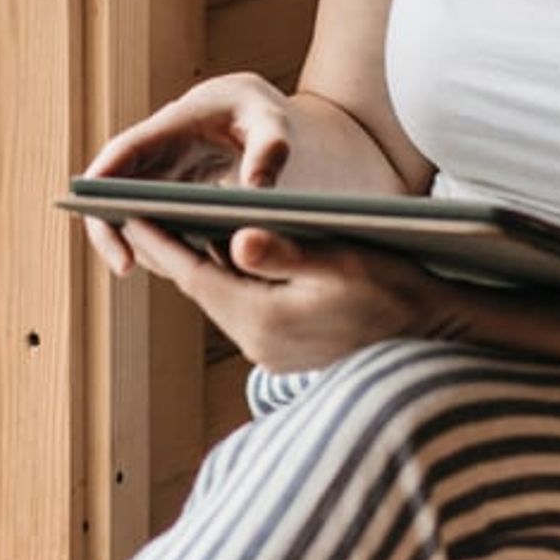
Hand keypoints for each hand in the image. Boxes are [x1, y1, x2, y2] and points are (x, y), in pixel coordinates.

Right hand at [82, 72, 294, 275]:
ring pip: (128, 218)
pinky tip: (194, 271)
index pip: (121, 153)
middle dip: (109, 229)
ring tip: (177, 273)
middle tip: (125, 267)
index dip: (102, 181)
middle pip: (109, 193)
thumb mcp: (271, 123)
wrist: (252, 119)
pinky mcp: (164, 203)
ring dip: (140, 246)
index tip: (96, 213)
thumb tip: (257, 189)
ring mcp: (154, 182)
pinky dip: (164, 251)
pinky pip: (151, 230)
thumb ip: (270, 149)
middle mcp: (151, 157)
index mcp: (168, 128)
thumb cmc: (256, 114)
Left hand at [122, 219, 449, 371]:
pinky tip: (228, 255)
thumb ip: (287, 253)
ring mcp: (269, 351)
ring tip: (174, 225)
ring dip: (198, 264)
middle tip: (138, 210)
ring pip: (219, 297)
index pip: (193, 273)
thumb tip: (237, 241)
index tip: (126, 209)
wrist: (432, 338)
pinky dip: (227, 280)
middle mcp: (256, 341)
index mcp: (262, 317)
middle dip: (170, 248)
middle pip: (200, 287)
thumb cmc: (394, 292)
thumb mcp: (343, 262)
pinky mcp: (284, 350)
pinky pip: (241, 308)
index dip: (160, 239)